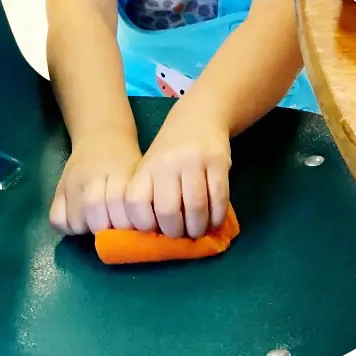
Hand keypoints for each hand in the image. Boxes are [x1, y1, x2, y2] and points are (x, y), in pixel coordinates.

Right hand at [50, 134, 141, 234]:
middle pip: (94, 208)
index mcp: (119, 170)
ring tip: (97, 222)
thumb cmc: (125, 160)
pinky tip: (80, 220)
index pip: (118, 201)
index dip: (126, 222)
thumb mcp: (138, 172)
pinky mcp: (58, 187)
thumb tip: (145, 232)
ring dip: (88, 228)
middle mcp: (93, 174)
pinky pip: (56, 218)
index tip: (132, 228)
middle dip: (105, 227)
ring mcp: (72, 180)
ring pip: (75, 217)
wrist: (101, 134)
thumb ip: (140, 199)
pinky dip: (67, 226)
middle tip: (113, 227)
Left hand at [124, 110, 231, 238]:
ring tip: (198, 231)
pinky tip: (214, 220)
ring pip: (196, 207)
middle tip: (181, 235)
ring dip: (198, 228)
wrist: (199, 116)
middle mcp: (167, 163)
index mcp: (146, 168)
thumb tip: (152, 240)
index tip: (155, 231)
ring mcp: (193, 160)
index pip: (136, 203)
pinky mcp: (217, 160)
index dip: (144, 225)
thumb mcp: (151, 168)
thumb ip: (149, 197)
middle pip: (168, 210)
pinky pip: (219, 197)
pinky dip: (217, 216)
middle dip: (176, 232)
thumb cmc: (170, 152)